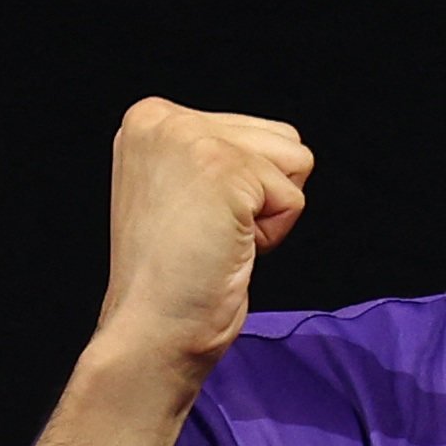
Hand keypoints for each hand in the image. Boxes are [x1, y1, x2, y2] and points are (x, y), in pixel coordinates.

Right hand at [91, 97, 314, 378]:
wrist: (152, 327)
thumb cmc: (174, 275)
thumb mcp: (183, 190)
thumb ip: (219, 156)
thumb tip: (285, 152)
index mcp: (150, 119)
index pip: (254, 131)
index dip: (247, 188)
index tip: (196, 221)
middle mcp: (163, 118)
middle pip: (282, 139)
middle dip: (264, 195)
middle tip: (210, 233)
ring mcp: (190, 138)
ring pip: (295, 160)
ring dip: (270, 211)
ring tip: (217, 237)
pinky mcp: (222, 168)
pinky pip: (293, 197)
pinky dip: (273, 233)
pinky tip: (224, 248)